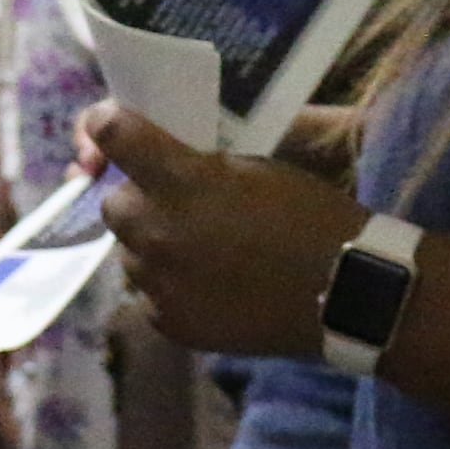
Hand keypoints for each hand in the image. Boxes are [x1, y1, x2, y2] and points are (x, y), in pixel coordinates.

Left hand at [86, 104, 361, 356]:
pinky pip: (149, 296)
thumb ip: (196, 164)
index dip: (104, 126)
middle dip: (139, 200)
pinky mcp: (169, 322)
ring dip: (154, 246)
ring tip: (201, 252)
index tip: (107, 128)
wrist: (345, 293)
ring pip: (129, 253)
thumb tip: (158, 164)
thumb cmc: (310, 218)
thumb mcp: (254, 168)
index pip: (112, 134)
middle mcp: (158, 230)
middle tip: (176, 205)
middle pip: (113, 205)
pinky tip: (208, 286)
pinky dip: (169, 288)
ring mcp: (159, 281)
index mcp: (183, 179)